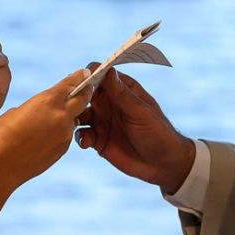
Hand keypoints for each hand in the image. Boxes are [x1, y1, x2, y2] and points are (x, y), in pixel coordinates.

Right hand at [0, 69, 93, 188]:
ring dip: (69, 115)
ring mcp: (64, 135)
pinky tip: (45, 136)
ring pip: (74, 119)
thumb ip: (36, 106)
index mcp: (47, 101)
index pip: (71, 84)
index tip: (84, 72)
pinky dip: (60, 132)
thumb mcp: (16, 111)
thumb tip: (42, 111)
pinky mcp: (63, 149)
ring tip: (53, 118)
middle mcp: (61, 116)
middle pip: (83, 99)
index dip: (78, 77)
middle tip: (86, 87)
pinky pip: (66, 135)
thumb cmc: (0, 136)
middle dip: (85, 92)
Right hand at [77, 70, 195, 192]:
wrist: (163, 164)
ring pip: (80, 115)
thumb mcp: (141, 112)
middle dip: (75, 97)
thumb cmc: (158, 133)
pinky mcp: (98, 140)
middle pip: (85, 93)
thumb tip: (108, 70)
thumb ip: (123, 94)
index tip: (82, 82)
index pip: (101, 75)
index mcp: (121, 90)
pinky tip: (86, 142)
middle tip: (70, 104)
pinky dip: (80, 137)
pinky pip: (82, 135)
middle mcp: (109, 103)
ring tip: (74, 123)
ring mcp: (102, 121)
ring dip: (74, 117)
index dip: (89, 75)